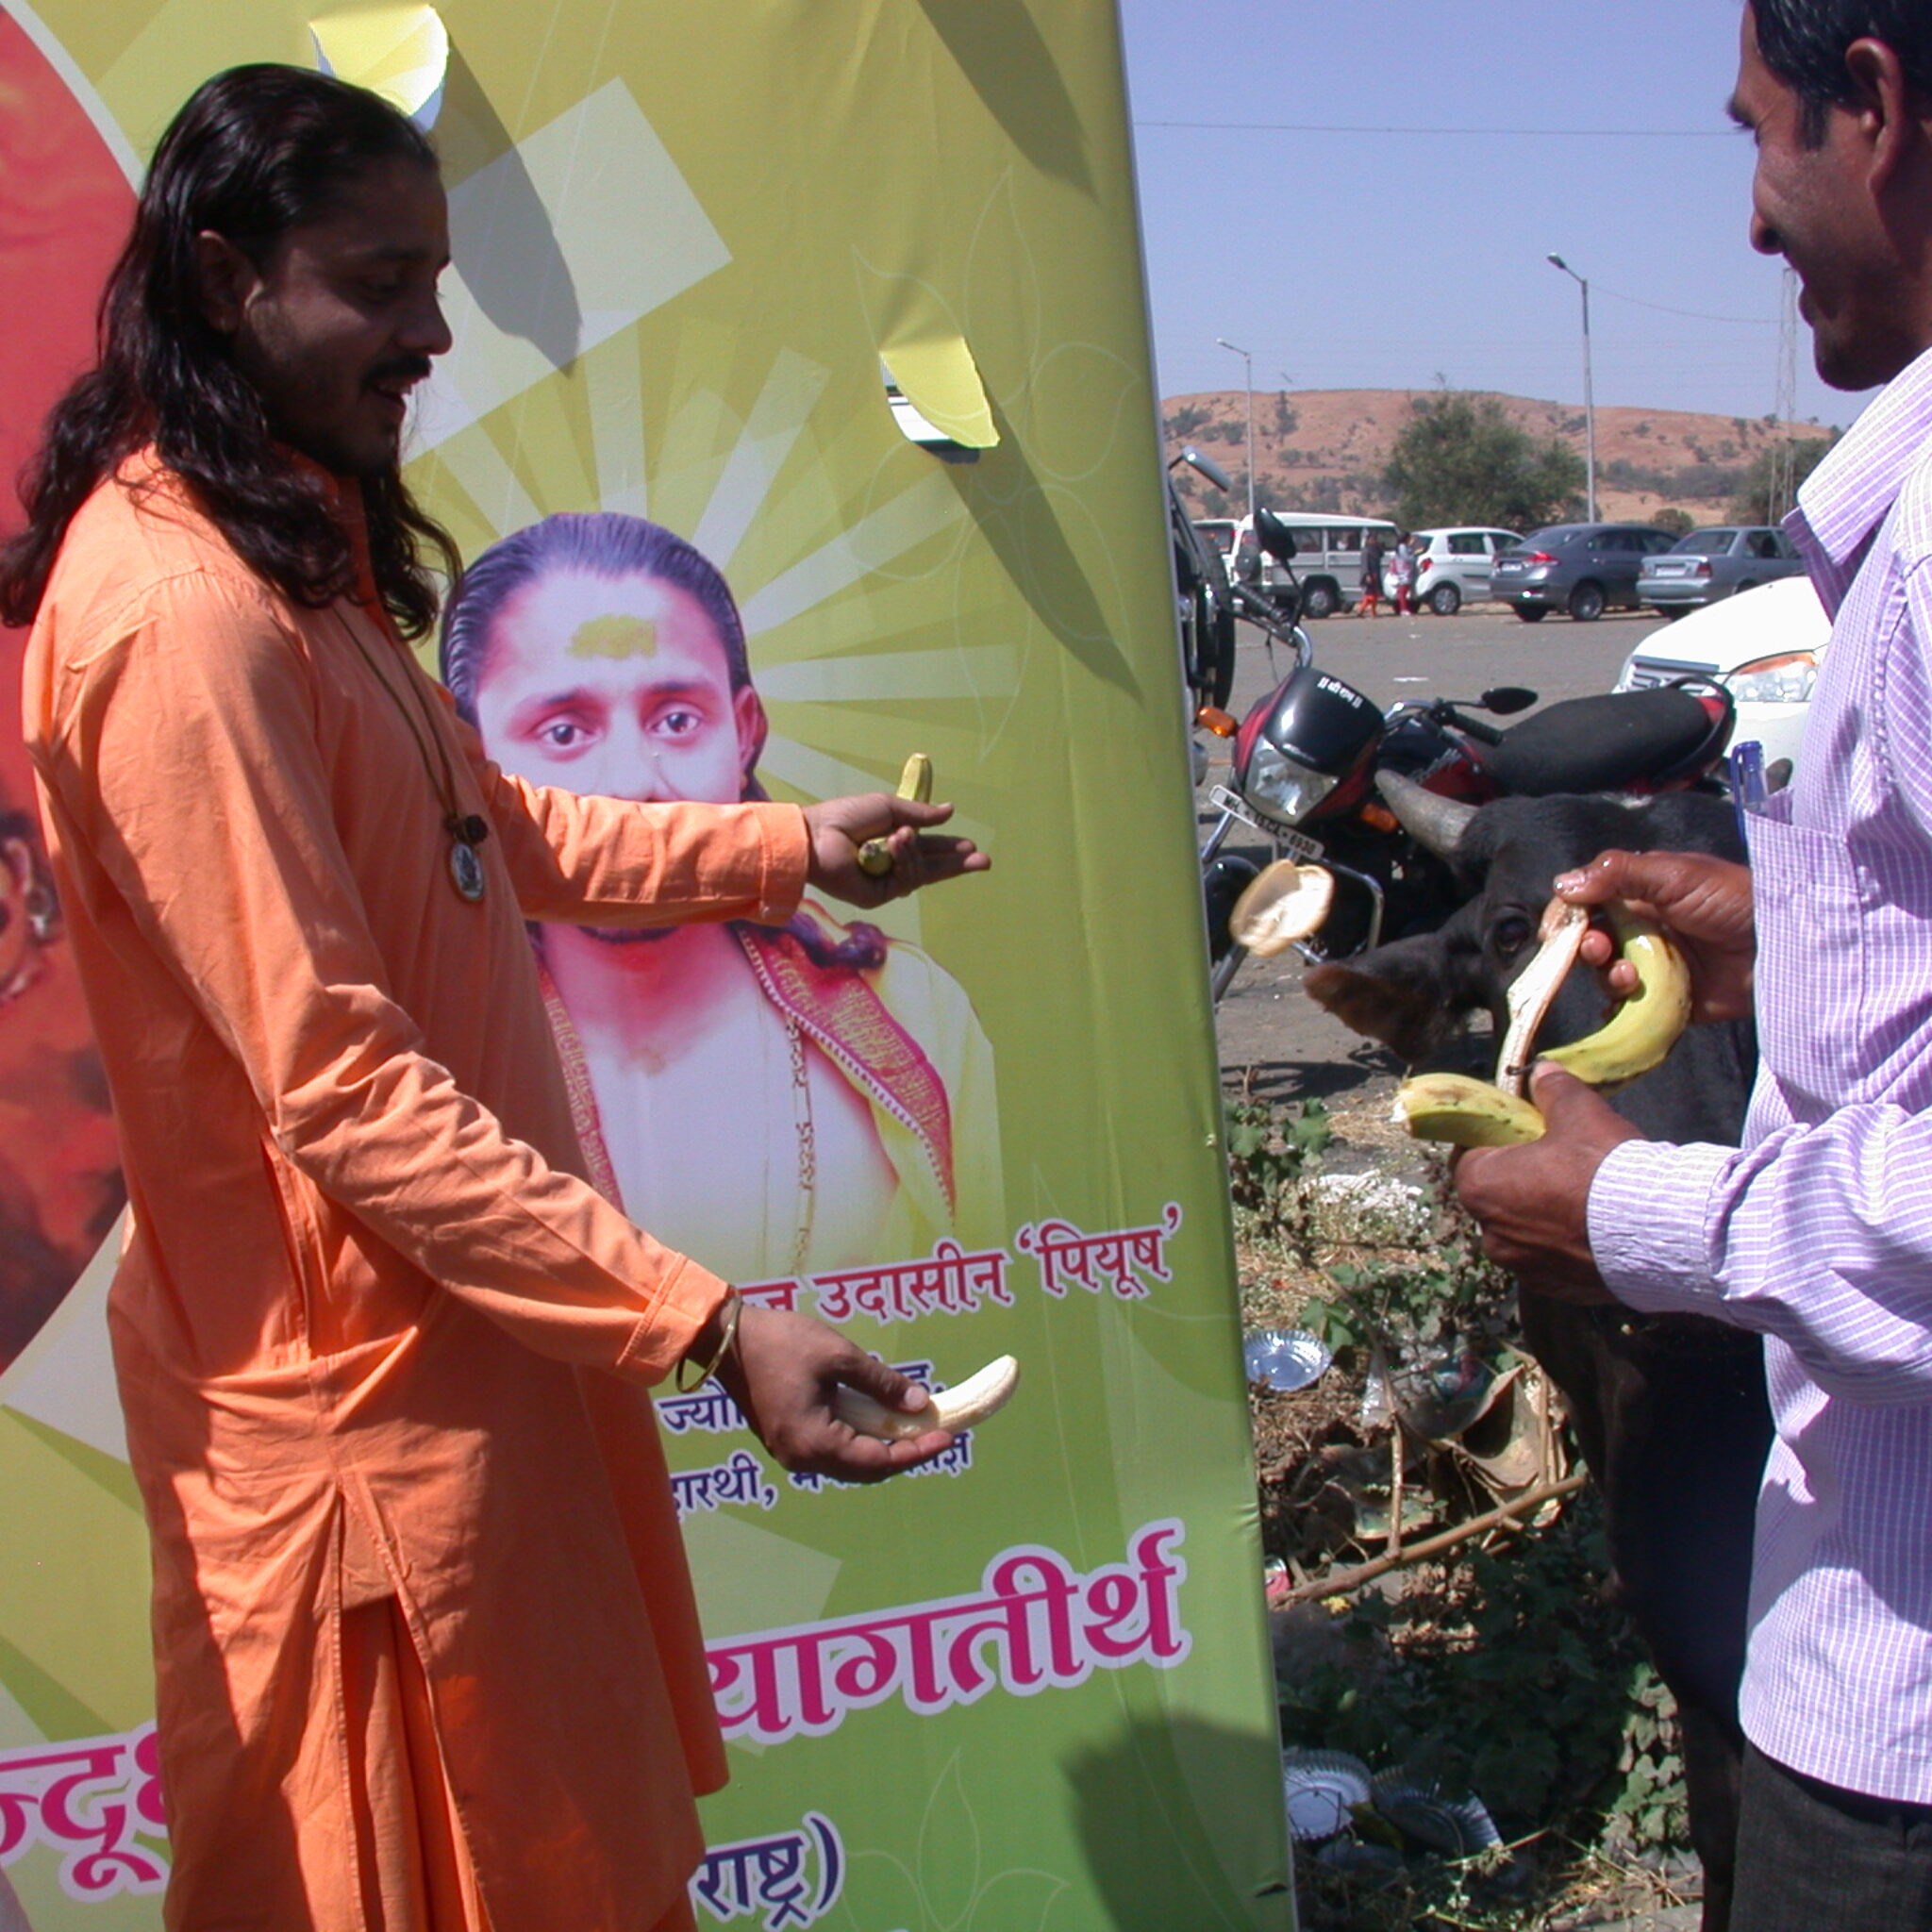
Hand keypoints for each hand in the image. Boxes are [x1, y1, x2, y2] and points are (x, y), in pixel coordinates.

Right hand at [711, 1302, 953, 1480]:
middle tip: (937, 1434)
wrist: (729, 1340)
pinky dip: (860, 1443)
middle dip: (903, 1454)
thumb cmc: (783, 1343)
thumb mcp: (839, 1356)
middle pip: (865, 1470)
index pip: (878, 1460)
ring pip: (848, 1464)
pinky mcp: (787, 1441)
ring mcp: (791, 1453)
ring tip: (915, 1430)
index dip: (916, 1451)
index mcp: (814, 1442)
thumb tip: (918, 1404)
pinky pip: (832, 1452)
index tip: (948, 1437)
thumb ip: (880, 1383)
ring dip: (882, 1450)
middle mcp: (802, 1458)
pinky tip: (880, 1423)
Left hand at [802, 795, 990, 909]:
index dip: (950, 849)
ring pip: (918, 873)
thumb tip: (950, 810)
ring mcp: (884, 884)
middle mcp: (891, 866)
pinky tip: (895, 846)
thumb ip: (919, 814)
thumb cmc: (846, 817)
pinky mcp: (876, 897)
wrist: (816, 835)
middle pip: (932, 870)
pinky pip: (903, 881)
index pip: (928, 850)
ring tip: (901, 836)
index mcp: (893, 843)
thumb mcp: (888, 808)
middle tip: (983, 861)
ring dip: (915, 853)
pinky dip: (903, 862)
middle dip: (957, 865)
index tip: (970, 845)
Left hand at [1450, 1064, 1640, 1303]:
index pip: (1470, 1156)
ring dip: (1544, 1216)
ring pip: (1525, 1232)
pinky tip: (1597, 1230)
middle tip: (1559, 1163)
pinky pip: (1553, 1260)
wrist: (1656, 1232)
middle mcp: (1491, 1234)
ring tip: (1584, 1199)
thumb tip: (1542, 1072)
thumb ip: (1554, 1090)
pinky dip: (1567, 1245)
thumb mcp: (1579, 1113)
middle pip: (1497, 1196)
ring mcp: (1523, 1268)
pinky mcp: (1557, 1290)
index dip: (1496, 1140)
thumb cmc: (1603, 1167)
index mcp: (1480, 1187)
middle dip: (1522, 1179)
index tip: (1524, 1132)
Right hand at [1555, 848, 1755, 1023]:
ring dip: (1607, 975)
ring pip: (1607, 975)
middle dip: (1585, 948)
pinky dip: (1618, 1009)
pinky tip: (1624, 1003)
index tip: (1558, 932)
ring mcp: (1655, 966)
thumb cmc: (1729, 899)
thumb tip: (1562, 885)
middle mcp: (1643, 930)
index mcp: (1641, 895)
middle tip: (1598, 950)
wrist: (1782, 945)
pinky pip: (1630, 1009)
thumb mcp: (1674, 874)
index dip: (1568, 916)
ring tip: (1628, 976)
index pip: (1588, 903)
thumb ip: (1618, 874)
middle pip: (1591, 942)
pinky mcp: (1668, 1000)